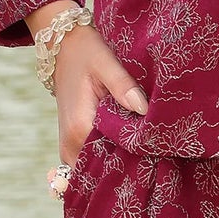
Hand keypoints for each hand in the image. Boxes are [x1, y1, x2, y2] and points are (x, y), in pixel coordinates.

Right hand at [47, 23, 146, 162]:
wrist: (63, 47)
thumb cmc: (85, 53)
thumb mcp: (106, 63)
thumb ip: (124, 86)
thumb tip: (144, 109)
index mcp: (80, 128)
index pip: (112, 160)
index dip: (136, 159)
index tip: (156, 152)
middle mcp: (71, 145)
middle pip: (104, 170)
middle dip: (129, 165)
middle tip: (154, 153)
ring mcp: (69, 147)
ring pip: (98, 169)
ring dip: (119, 162)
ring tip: (143, 150)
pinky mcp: (72, 144)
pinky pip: (92, 162)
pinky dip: (109, 157)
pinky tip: (128, 145)